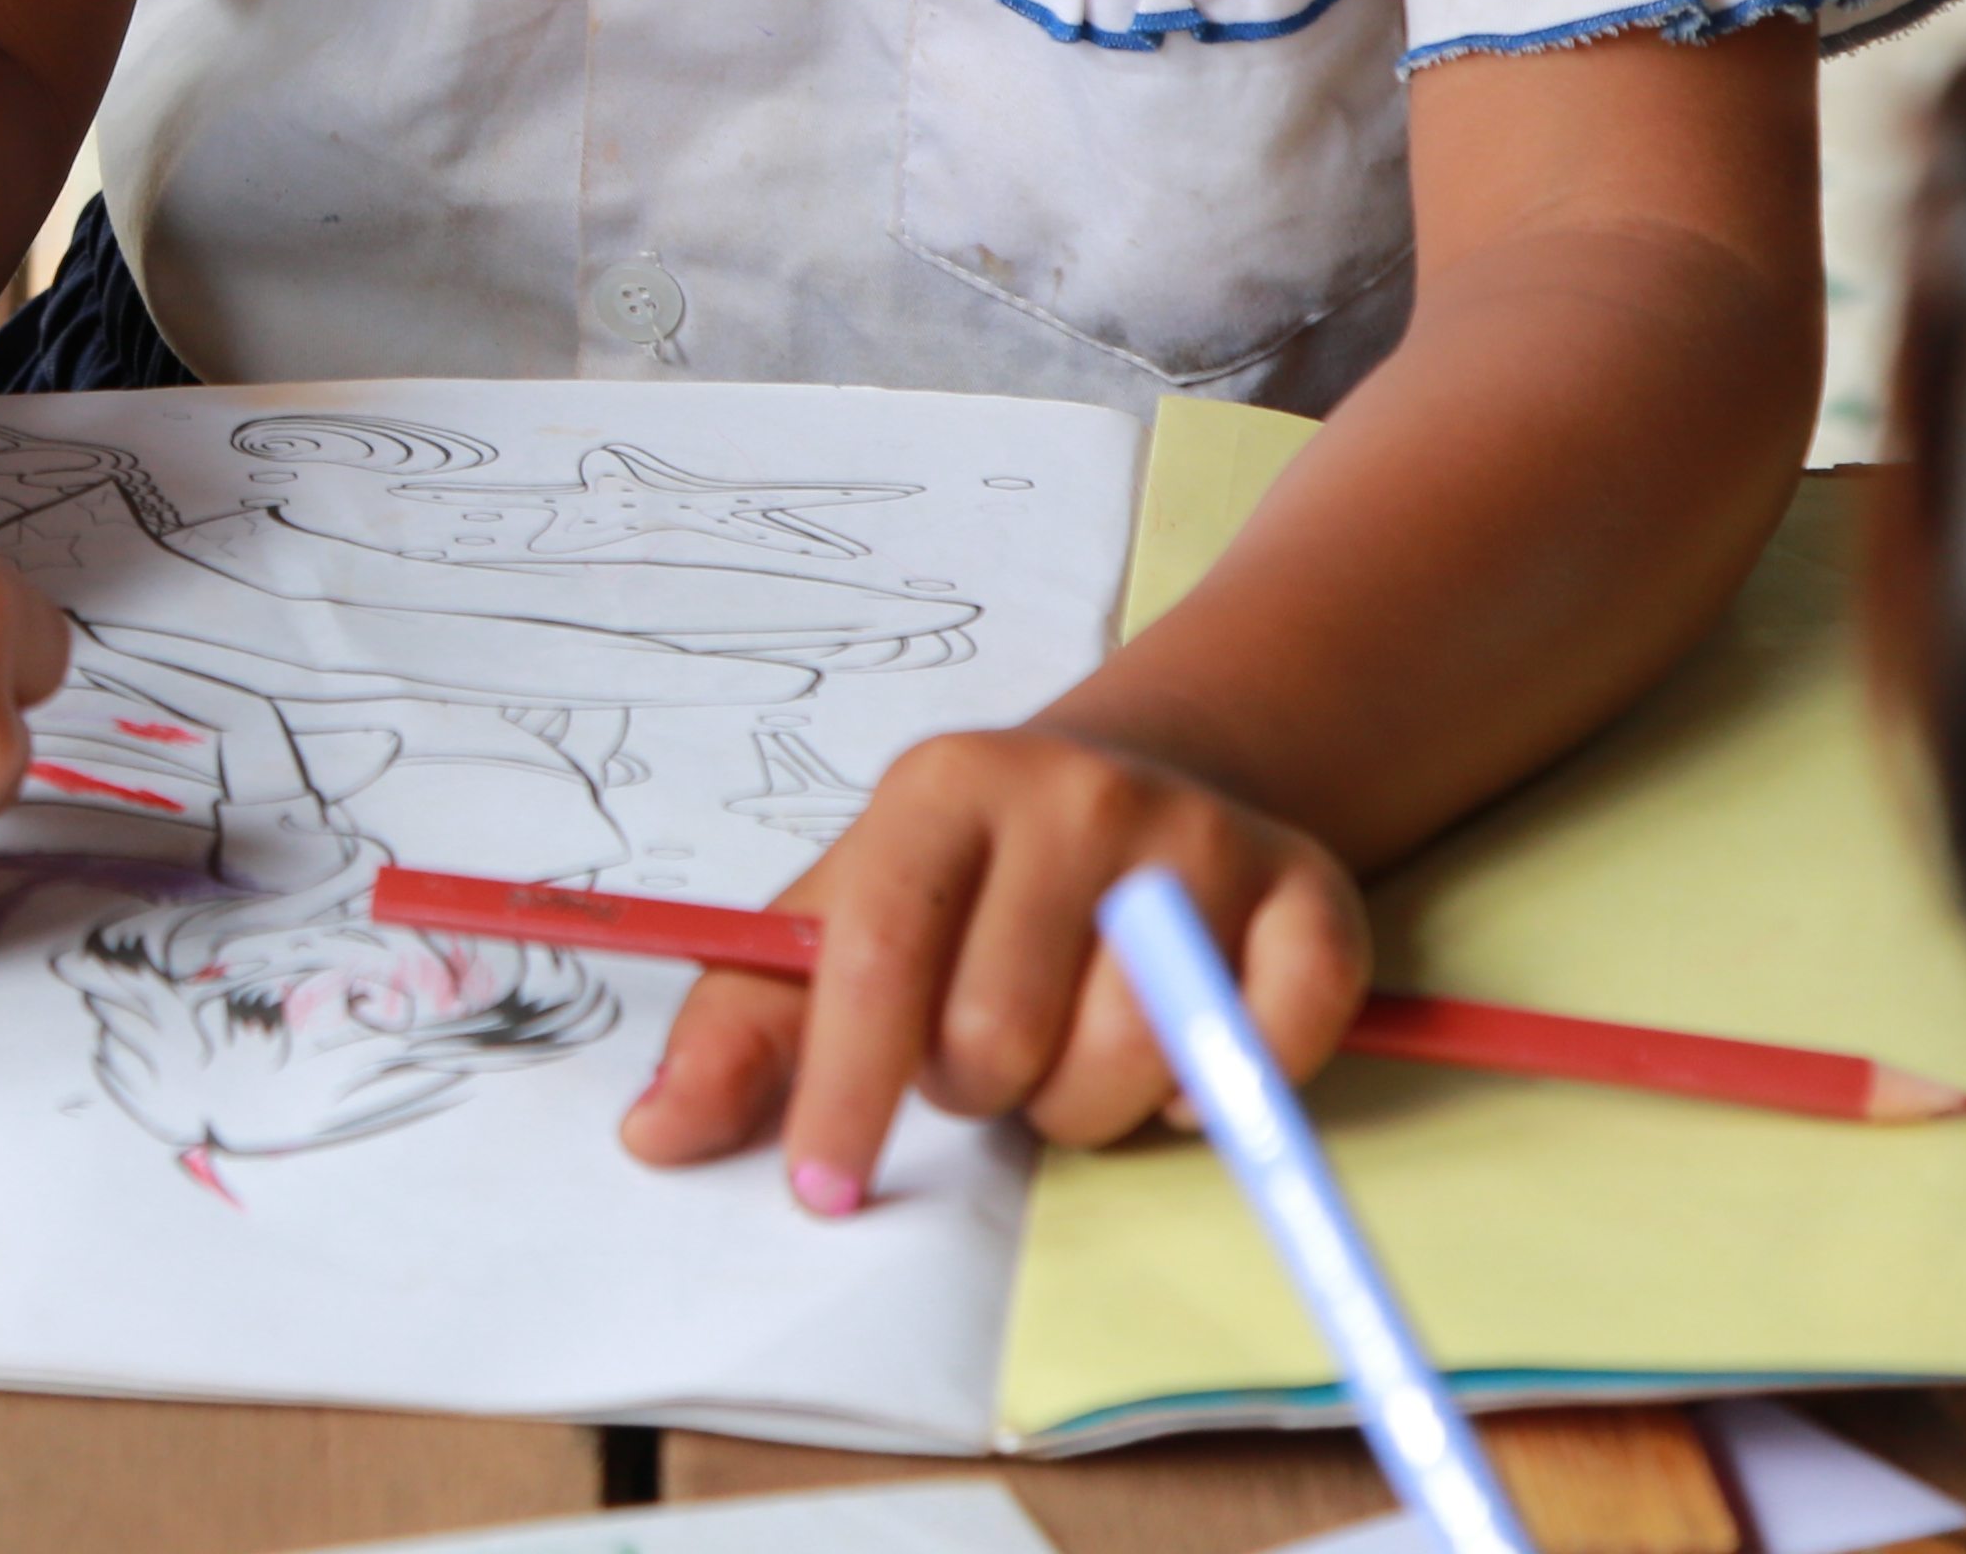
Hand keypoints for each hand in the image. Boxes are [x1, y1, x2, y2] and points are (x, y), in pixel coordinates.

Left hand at [617, 722, 1366, 1206]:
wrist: (1142, 775)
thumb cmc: (968, 882)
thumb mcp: (844, 921)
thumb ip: (747, 1028)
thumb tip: (654, 1136)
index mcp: (941, 788)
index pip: (879, 959)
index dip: (844, 1090)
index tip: (821, 1189)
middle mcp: (1076, 793)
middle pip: (1004, 1032)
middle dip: (982, 1088)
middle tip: (991, 1053)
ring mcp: (1201, 837)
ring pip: (1135, 1060)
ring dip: (1091, 1107)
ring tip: (1072, 1051)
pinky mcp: (1311, 890)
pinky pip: (1272, 1046)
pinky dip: (1221, 1093)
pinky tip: (1180, 1060)